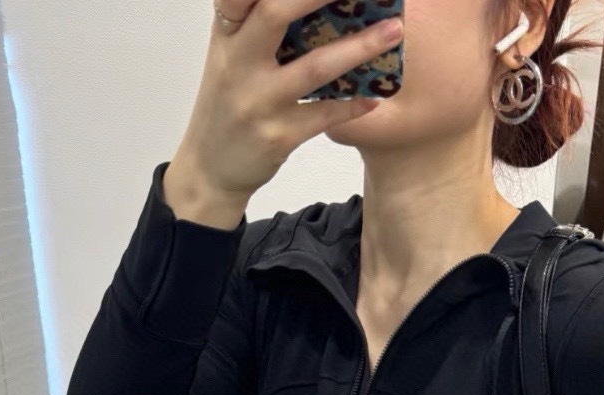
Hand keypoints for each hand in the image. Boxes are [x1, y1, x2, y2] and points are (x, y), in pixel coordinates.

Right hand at [166, 0, 402, 219]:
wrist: (210, 168)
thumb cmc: (229, 104)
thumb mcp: (231, 55)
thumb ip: (255, 22)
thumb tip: (310, 4)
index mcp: (228, 35)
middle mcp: (237, 64)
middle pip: (275, 14)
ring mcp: (258, 102)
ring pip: (313, 68)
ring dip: (359, 47)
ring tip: (394, 31)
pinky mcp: (277, 137)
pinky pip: (324, 115)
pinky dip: (353, 104)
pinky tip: (376, 95)